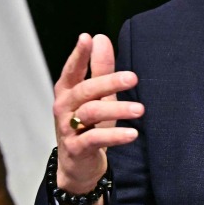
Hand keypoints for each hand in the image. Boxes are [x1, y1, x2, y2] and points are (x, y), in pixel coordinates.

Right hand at [52, 33, 142, 204]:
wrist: (78, 166)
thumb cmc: (88, 125)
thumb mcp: (97, 96)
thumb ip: (100, 68)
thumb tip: (101, 38)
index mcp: (67, 91)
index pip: (72, 69)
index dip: (79, 55)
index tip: (86, 38)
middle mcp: (64, 107)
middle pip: (85, 90)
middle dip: (108, 82)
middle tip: (133, 78)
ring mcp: (67, 128)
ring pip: (90, 113)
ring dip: (117, 109)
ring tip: (140, 109)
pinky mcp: (76, 148)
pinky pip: (95, 139)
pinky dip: (115, 136)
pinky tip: (132, 133)